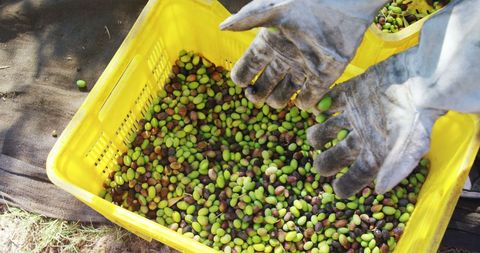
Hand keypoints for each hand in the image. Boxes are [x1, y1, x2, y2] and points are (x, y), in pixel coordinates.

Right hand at [221, 0, 388, 110]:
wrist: (342, 6)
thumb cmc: (306, 3)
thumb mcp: (274, 9)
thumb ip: (248, 19)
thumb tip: (222, 28)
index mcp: (268, 45)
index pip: (247, 67)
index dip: (241, 77)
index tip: (242, 82)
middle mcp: (282, 59)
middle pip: (262, 86)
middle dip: (256, 95)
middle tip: (257, 95)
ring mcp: (302, 69)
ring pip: (282, 96)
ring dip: (277, 101)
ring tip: (278, 98)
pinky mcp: (322, 77)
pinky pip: (308, 99)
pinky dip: (303, 104)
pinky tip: (301, 99)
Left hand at [307, 0, 479, 197]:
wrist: (423, 79)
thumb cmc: (419, 116)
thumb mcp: (412, 146)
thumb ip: (396, 168)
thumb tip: (379, 190)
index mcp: (375, 152)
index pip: (356, 175)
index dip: (345, 185)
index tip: (337, 189)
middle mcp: (361, 135)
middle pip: (335, 155)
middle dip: (324, 162)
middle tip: (319, 164)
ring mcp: (354, 114)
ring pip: (326, 129)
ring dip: (316, 134)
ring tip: (314, 135)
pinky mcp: (350, 92)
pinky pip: (327, 100)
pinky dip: (318, 104)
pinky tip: (316, 108)